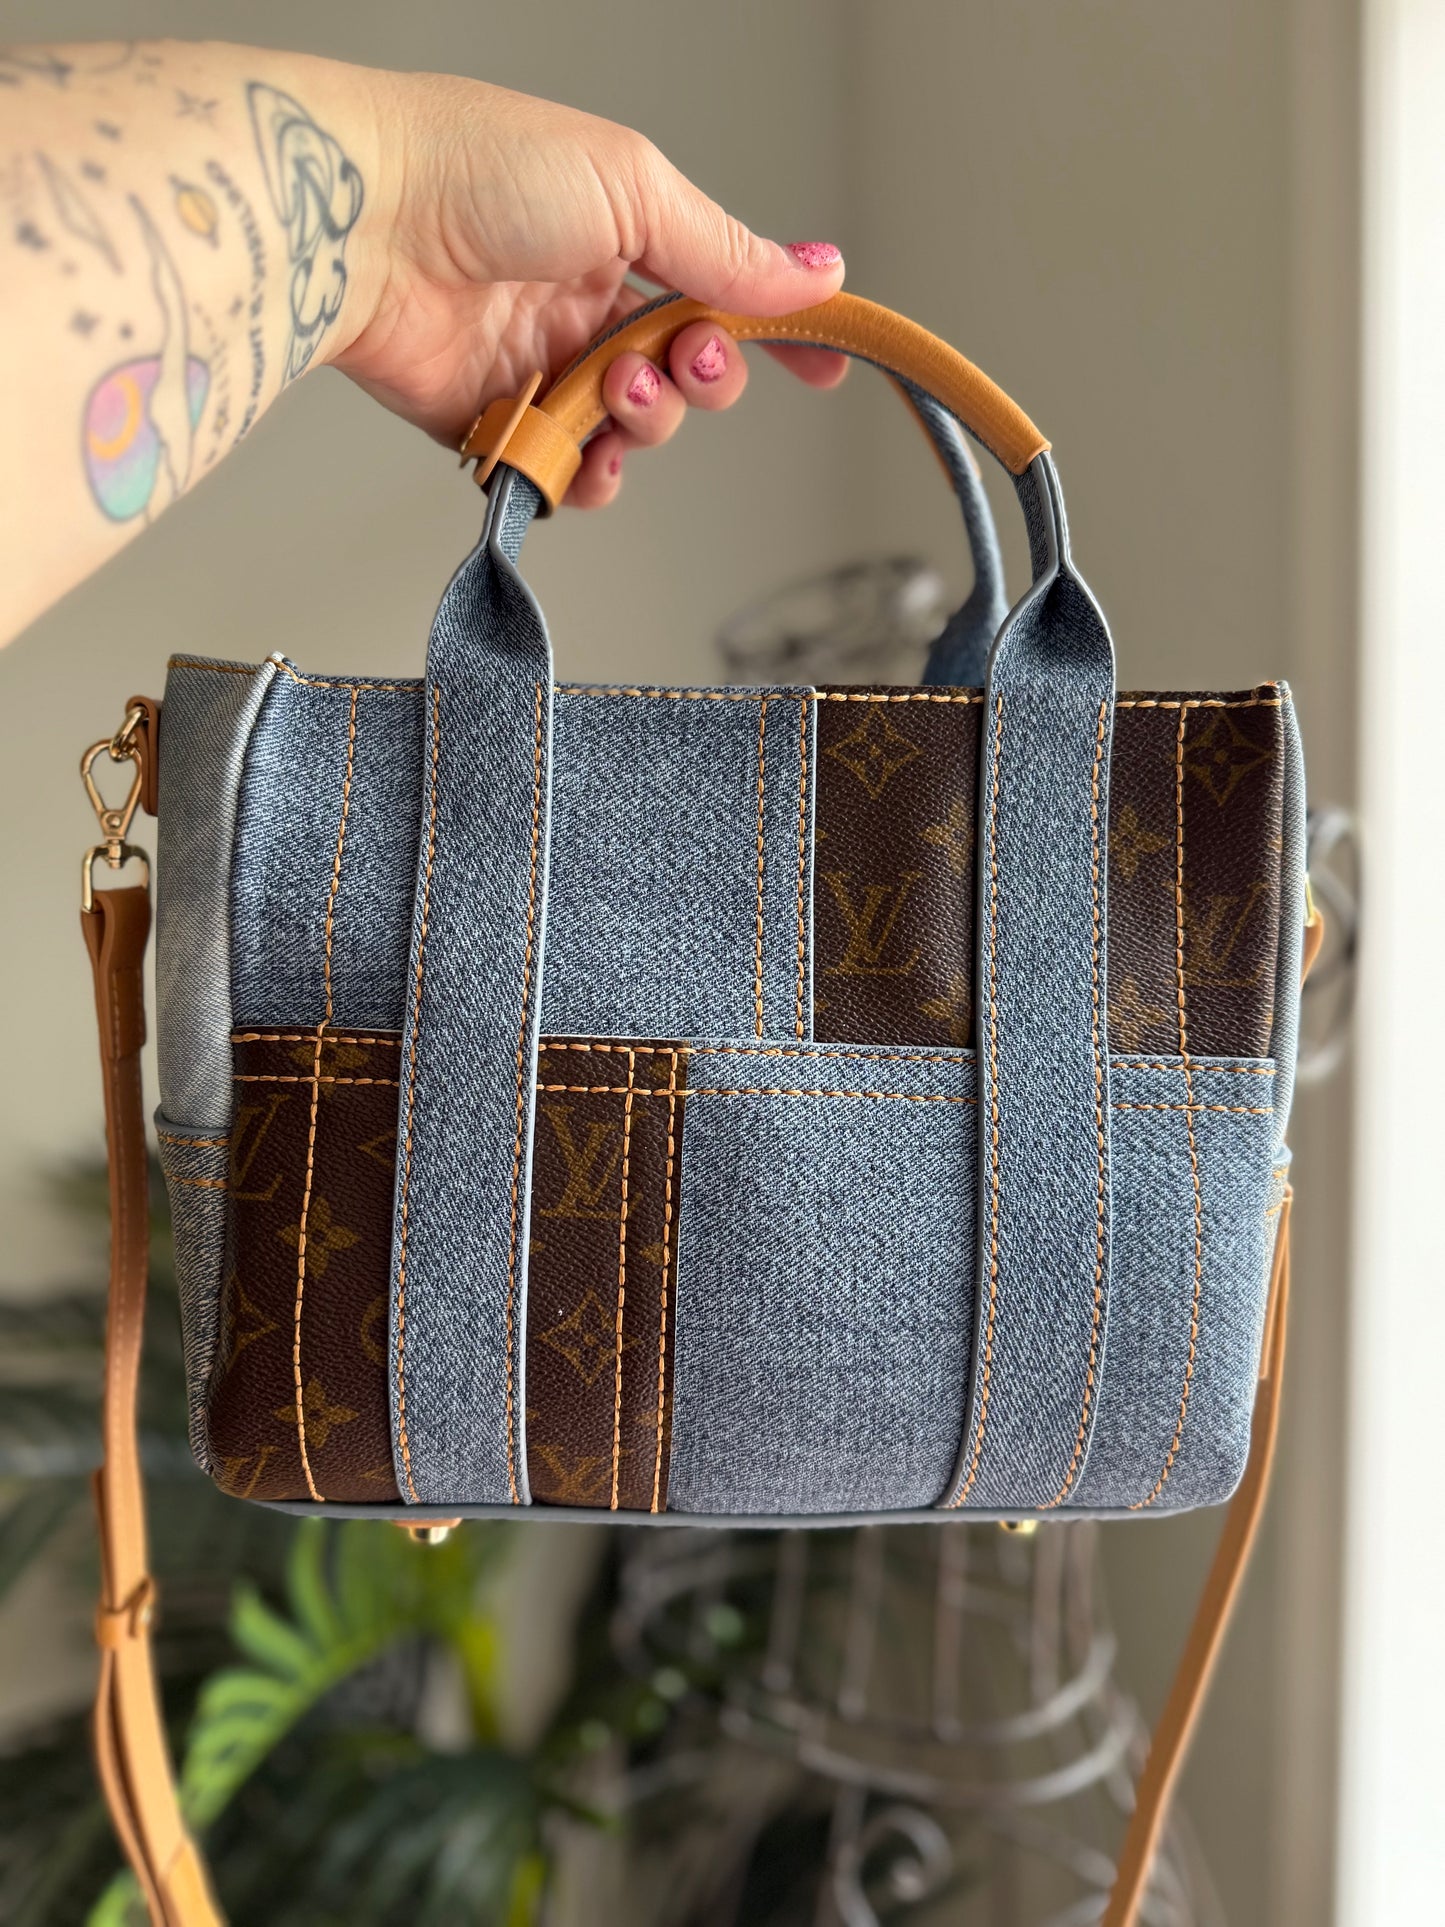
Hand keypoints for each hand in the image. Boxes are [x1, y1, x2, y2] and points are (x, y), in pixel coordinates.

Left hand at [333, 74, 847, 506]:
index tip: (821, 364)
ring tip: (613, 389)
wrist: (363, 223)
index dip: (773, 332)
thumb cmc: (475, 169)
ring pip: (632, 431)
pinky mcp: (493, 423)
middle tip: (681, 359)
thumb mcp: (633, 190)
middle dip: (701, 377)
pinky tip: (588, 453)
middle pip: (684, 374)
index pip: (718, 291)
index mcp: (620, 233)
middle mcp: (583, 303)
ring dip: (645, 422)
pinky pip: (564, 473)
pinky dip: (589, 475)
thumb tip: (815, 272)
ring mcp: (539, 366)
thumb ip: (727, 251)